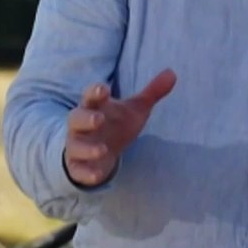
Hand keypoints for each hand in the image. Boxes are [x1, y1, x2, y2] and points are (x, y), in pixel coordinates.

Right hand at [63, 69, 176, 186]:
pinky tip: (97, 175)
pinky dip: (85, 173)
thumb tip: (173, 72)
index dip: (96, 91)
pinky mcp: (78, 166)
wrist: (99, 152)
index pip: (91, 95)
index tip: (104, 89)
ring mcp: (77, 146)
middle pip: (76, 118)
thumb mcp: (135, 108)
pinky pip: (78, 170)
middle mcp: (81, 126)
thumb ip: (152, 92)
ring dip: (87, 148)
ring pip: (75, 146)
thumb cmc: (117, 124)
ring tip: (102, 149)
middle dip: (86, 118)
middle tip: (98, 119)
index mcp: (95, 107)